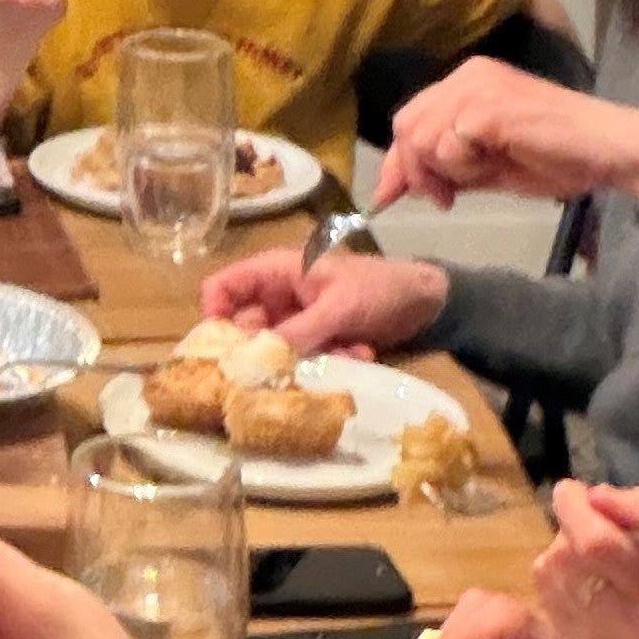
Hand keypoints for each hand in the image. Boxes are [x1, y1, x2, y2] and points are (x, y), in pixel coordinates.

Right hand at [200, 241, 445, 359]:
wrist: (425, 300)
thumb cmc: (379, 287)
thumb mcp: (339, 307)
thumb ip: (300, 331)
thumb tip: (261, 358)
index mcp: (276, 271)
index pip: (223, 286)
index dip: (213, 314)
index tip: (221, 350)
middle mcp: (279, 295)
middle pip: (246, 326)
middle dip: (269, 349)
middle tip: (288, 367)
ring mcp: (297, 318)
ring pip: (278, 348)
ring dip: (308, 357)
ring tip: (346, 352)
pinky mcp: (317, 339)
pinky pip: (305, 357)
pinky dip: (329, 359)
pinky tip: (360, 352)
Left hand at [374, 66, 638, 211]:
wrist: (608, 150)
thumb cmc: (558, 157)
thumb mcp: (490, 165)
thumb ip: (446, 167)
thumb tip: (397, 188)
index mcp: (468, 81)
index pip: (410, 118)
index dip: (398, 161)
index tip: (391, 196)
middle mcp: (467, 75)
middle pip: (407, 127)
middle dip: (417, 171)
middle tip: (447, 199)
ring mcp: (476, 87)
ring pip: (423, 140)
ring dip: (446, 172)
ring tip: (484, 176)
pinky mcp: (486, 108)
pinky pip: (447, 148)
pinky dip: (464, 169)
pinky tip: (496, 167)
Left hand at [528, 480, 638, 638]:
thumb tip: (595, 495)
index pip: (597, 547)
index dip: (574, 510)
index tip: (573, 490)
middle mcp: (626, 633)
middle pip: (567, 561)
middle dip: (571, 530)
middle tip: (597, 527)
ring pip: (551, 580)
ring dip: (563, 554)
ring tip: (597, 559)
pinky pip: (549, 603)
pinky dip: (560, 581)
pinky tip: (589, 583)